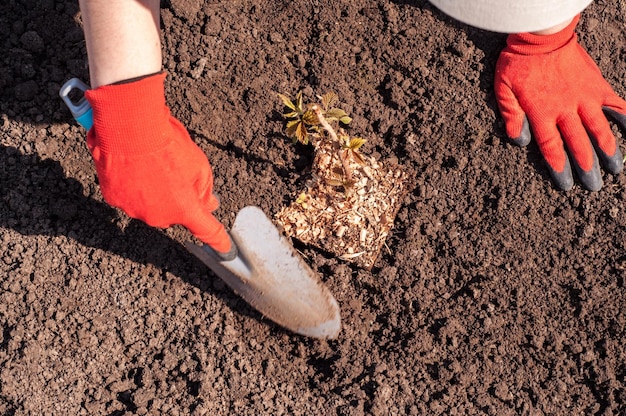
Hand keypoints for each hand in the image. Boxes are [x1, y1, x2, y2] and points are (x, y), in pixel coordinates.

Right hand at [85, 72, 231, 252]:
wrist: (129, 128)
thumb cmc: (167, 142)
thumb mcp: (199, 164)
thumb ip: (204, 189)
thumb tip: (207, 202)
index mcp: (186, 209)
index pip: (207, 231)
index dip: (217, 240)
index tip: (224, 247)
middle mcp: (160, 217)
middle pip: (174, 214)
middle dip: (177, 199)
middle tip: (174, 172)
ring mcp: (135, 210)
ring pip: (150, 206)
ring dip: (153, 191)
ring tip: (150, 163)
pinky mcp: (114, 199)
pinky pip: (128, 196)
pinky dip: (132, 184)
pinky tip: (133, 165)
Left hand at [495, 15, 625, 190]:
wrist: (542, 35)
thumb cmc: (518, 63)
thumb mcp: (503, 91)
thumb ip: (511, 117)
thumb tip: (520, 141)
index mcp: (542, 114)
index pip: (552, 148)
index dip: (559, 168)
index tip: (566, 185)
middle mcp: (566, 110)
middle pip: (578, 145)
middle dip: (586, 168)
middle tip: (593, 187)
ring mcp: (585, 98)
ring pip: (599, 130)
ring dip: (608, 152)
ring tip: (615, 170)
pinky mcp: (597, 86)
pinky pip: (616, 105)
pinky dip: (625, 119)